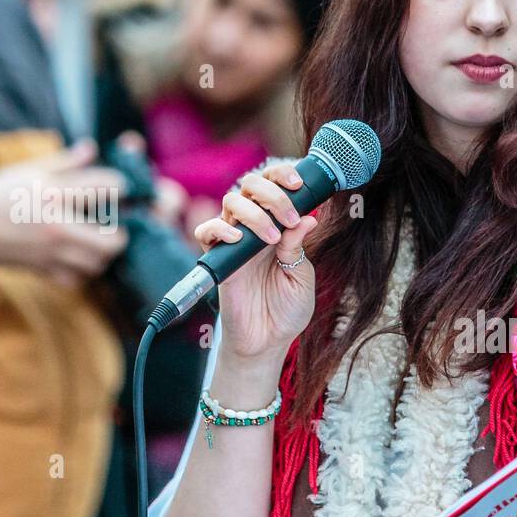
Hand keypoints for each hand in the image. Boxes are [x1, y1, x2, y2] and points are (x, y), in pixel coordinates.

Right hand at [0, 137, 128, 285]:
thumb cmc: (0, 194)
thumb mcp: (30, 171)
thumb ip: (66, 162)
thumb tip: (92, 148)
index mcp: (56, 194)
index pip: (109, 187)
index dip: (119, 186)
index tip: (116, 188)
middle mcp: (58, 225)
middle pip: (114, 240)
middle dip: (120, 232)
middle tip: (113, 224)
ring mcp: (52, 252)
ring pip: (99, 263)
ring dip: (103, 252)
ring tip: (96, 240)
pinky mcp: (44, 270)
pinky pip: (78, 279)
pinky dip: (82, 271)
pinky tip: (76, 256)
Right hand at [193, 162, 321, 361]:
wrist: (268, 341)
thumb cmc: (287, 310)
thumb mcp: (302, 276)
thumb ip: (299, 246)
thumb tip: (309, 216)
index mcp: (278, 226)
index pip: (275, 186)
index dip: (283, 176)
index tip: (299, 184)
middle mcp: (255, 228)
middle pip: (252, 186)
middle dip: (272, 194)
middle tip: (289, 218)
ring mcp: (235, 241)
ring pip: (232, 202)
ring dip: (254, 213)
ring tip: (271, 239)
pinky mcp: (218, 259)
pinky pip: (207, 232)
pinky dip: (220, 229)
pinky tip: (239, 239)